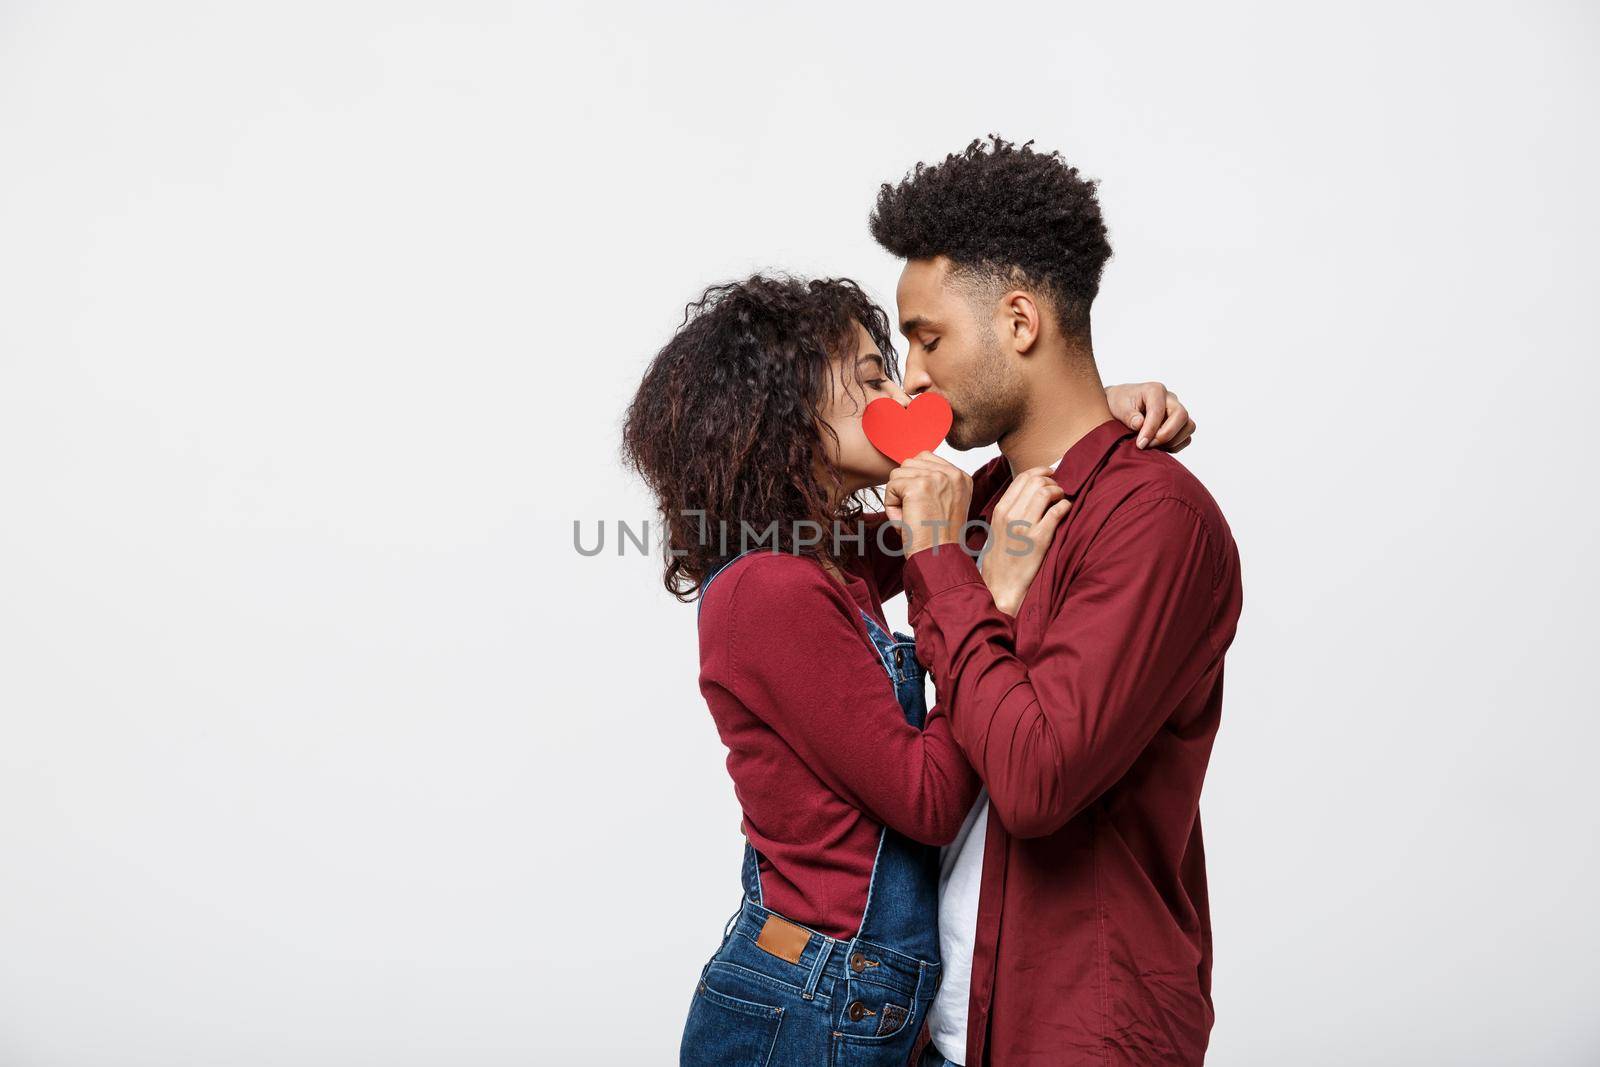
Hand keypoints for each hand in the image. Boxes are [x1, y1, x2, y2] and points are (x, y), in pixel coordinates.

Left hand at [884, 452, 972, 557]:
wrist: (940, 558)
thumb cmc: (939, 538)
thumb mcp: (946, 505)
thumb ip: (934, 484)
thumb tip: (908, 469)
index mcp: (961, 477)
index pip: (925, 458)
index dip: (914, 481)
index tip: (924, 505)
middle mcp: (952, 474)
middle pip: (909, 464)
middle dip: (905, 489)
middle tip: (917, 514)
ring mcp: (935, 478)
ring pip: (898, 474)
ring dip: (898, 498)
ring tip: (912, 518)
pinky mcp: (917, 487)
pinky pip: (891, 487)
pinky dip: (891, 507)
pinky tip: (906, 521)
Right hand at [979, 466, 1069, 614]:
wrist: (1001, 586)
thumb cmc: (1002, 559)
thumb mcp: (999, 529)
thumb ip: (1011, 509)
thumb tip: (1031, 491)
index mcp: (1000, 510)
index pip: (1022, 478)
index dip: (1040, 471)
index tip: (1050, 473)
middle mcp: (1010, 515)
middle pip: (1035, 481)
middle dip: (1052, 481)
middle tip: (1059, 489)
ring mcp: (1024, 527)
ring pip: (1046, 492)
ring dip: (1059, 492)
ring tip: (1062, 499)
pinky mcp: (1038, 540)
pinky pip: (1056, 512)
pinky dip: (1065, 506)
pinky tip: (1067, 511)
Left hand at [1105, 382, 1194, 451]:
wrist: (1122, 403)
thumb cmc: (1120, 402)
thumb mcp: (1118, 406)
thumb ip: (1129, 415)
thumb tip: (1139, 424)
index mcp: (1155, 390)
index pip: (1159, 410)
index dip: (1151, 429)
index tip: (1140, 443)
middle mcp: (1170, 399)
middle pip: (1182, 416)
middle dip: (1166, 435)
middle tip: (1148, 445)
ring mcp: (1177, 411)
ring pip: (1189, 427)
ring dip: (1172, 441)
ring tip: (1152, 446)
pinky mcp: (1179, 423)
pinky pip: (1186, 437)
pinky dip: (1175, 445)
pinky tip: (1158, 447)